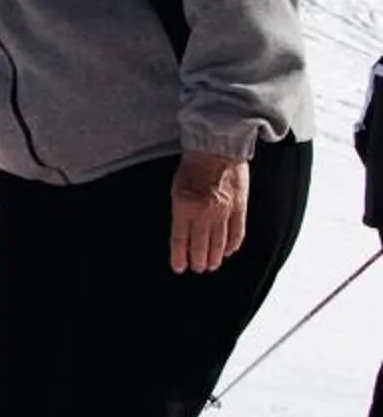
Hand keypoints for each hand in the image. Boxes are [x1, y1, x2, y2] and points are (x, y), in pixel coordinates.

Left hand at [170, 151, 249, 272]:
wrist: (217, 147)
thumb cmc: (192, 166)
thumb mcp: (176, 188)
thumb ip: (180, 211)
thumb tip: (182, 233)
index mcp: (184, 207)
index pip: (180, 240)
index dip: (179, 257)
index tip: (179, 268)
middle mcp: (204, 212)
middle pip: (200, 246)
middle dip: (198, 261)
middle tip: (197, 269)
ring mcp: (224, 211)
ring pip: (219, 243)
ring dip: (214, 257)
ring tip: (211, 265)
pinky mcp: (240, 207)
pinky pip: (237, 232)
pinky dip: (232, 244)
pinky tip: (227, 252)